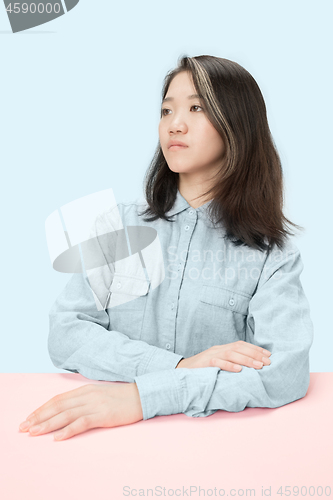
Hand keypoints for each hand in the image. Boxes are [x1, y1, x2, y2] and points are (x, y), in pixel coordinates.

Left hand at [19, 382, 142, 440]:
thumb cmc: (123, 397)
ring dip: (47, 424)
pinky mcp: (103, 415)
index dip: (42, 408)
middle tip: (24, 427)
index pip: (58, 399)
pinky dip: (67, 430)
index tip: (30, 417)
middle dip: (39, 417)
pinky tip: (57, 437)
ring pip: (65, 414)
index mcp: (86, 389)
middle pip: (58, 406)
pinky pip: (81, 423)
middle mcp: (87, 395)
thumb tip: (69, 409)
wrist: (143, 395)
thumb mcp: (101, 394)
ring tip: (34, 432)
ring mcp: (95, 404)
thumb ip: (85, 399)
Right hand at [176, 340, 270, 371]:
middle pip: (238, 347)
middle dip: (255, 354)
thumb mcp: (218, 364)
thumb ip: (230, 362)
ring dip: (246, 360)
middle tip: (268, 362)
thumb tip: (250, 367)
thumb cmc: (202, 370)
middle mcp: (217, 349)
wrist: (181, 371)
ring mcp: (210, 355)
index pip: (241, 344)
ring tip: (258, 366)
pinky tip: (239, 370)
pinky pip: (217, 363)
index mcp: (222, 348)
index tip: (268, 355)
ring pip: (230, 353)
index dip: (255, 349)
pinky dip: (229, 366)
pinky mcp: (204, 363)